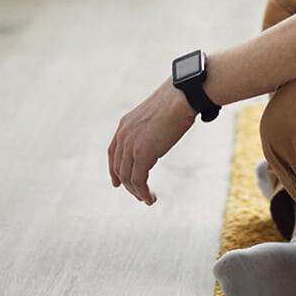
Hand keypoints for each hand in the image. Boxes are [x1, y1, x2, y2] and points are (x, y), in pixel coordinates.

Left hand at [107, 77, 195, 205]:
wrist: (182, 96)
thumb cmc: (177, 101)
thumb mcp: (156, 114)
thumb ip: (150, 127)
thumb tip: (160, 133)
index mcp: (125, 124)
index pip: (113, 152)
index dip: (114, 170)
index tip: (117, 183)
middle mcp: (124, 135)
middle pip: (119, 168)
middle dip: (127, 184)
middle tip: (139, 195)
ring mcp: (132, 145)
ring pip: (128, 177)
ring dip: (137, 192)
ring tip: (147, 199)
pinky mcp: (143, 154)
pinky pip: (138, 180)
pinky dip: (143, 192)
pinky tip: (150, 198)